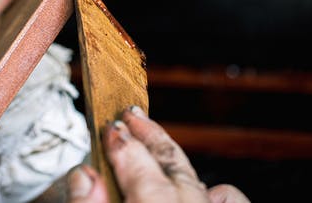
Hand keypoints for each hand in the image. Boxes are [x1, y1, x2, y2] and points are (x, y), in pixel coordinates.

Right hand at [67, 106, 248, 202]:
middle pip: (171, 164)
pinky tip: (206, 190)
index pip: (138, 165)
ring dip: (176, 159)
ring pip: (201, 182)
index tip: (110, 129)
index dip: (121, 144)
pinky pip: (227, 202)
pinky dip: (217, 193)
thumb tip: (83, 175)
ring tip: (158, 144)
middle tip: (128, 117)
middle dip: (148, 136)